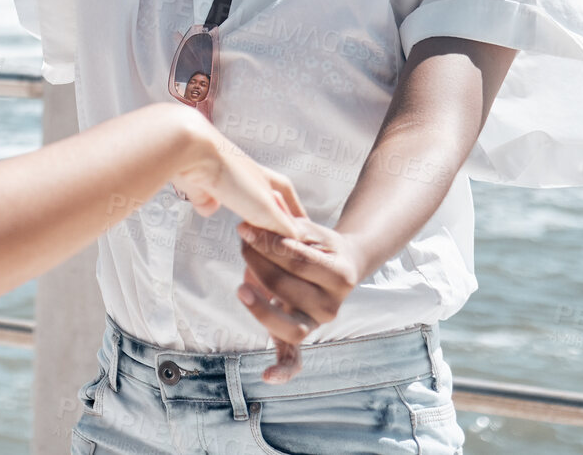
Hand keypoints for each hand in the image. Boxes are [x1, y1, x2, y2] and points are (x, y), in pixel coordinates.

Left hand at [172, 110, 304, 241]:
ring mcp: (222, 180)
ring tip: (244, 230)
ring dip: (240, 213)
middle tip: (270, 235)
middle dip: (267, 216)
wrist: (192, 154)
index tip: (301, 225)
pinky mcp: (199, 185)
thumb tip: (292, 242)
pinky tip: (208, 210)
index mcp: (265, 179)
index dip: (294, 211)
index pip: (286, 195)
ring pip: (236, 201)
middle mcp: (245, 178)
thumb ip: (280, 227)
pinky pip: (207, 200)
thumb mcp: (265, 209)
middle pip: (261, 200)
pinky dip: (207, 206)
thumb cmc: (232, 175)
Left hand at [235, 220, 365, 381]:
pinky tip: (267, 376)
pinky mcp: (300, 337)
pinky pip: (294, 359)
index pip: (298, 260)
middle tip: (242, 243)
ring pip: (289, 326)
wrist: (340, 264)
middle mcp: (332, 305)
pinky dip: (282, 371)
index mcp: (340, 275)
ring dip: (261, 309)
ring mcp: (316, 324)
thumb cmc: (316, 244)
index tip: (244, 227)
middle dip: (258, 263)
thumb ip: (287, 223)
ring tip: (241, 288)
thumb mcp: (308, 229)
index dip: (268, 242)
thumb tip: (262, 207)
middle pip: (288, 289)